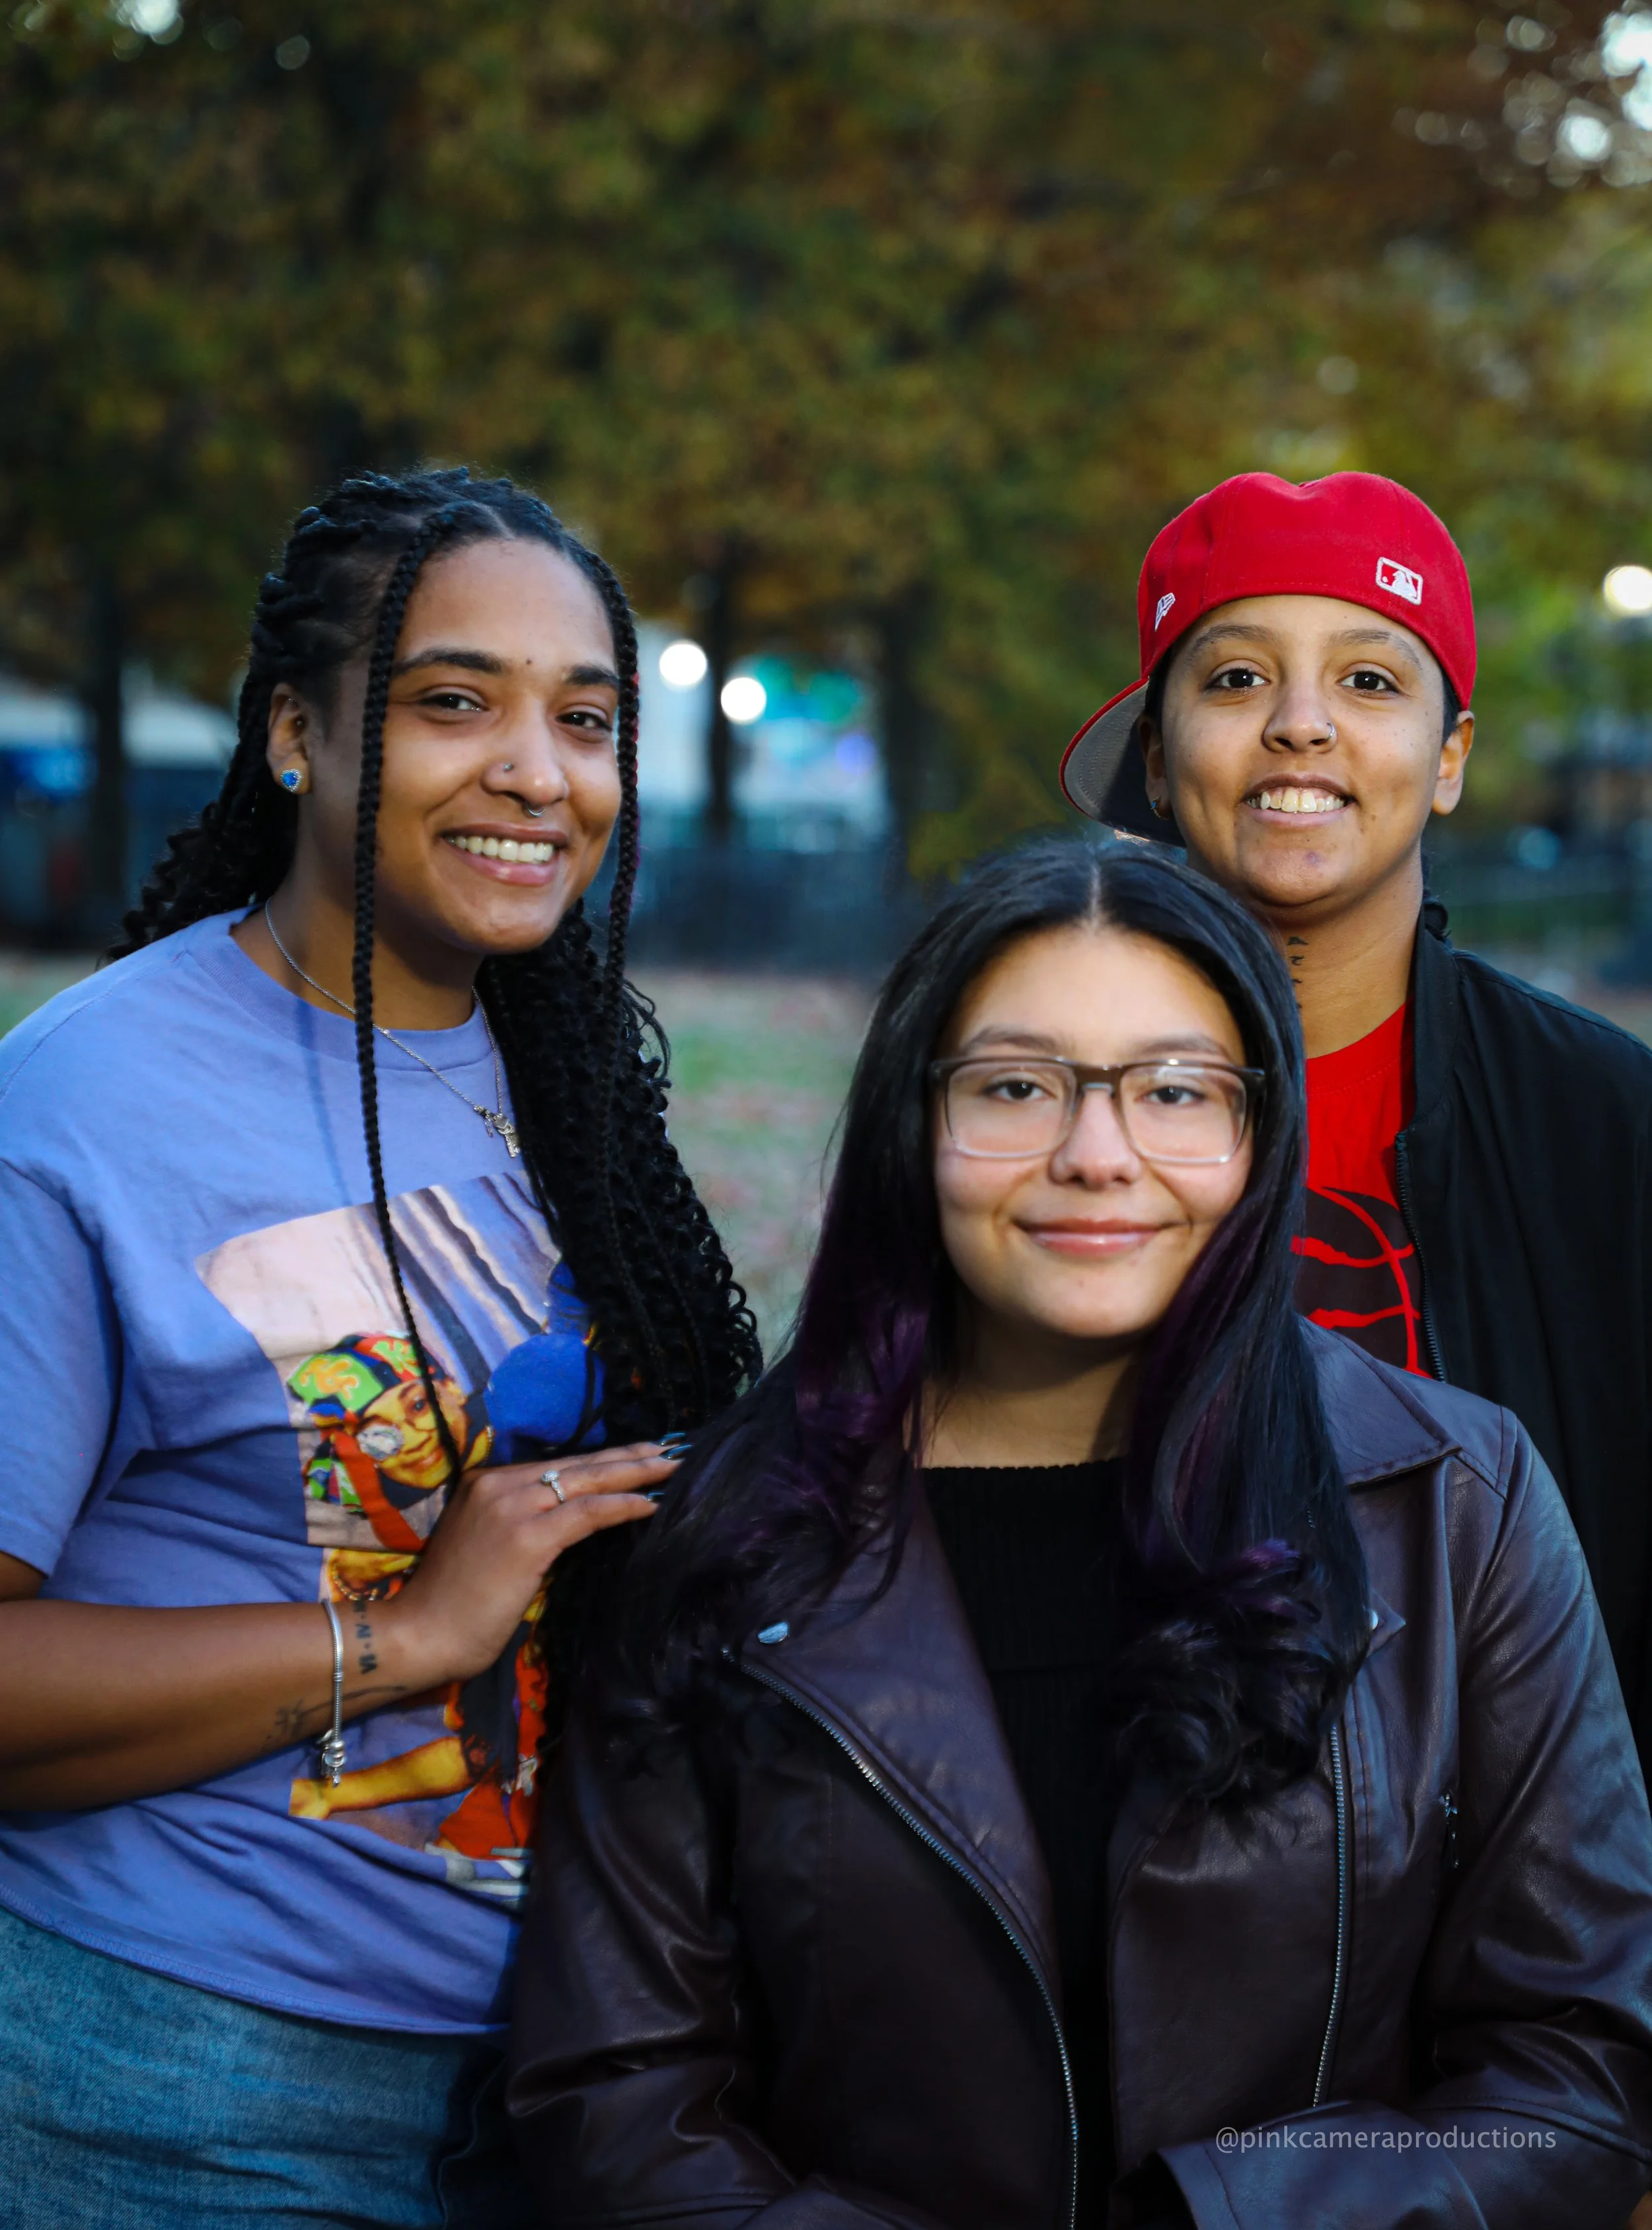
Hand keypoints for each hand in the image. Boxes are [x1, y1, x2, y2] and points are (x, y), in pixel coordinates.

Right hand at [376, 1442, 677, 1688]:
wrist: (421, 1633)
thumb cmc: (455, 1603)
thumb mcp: (488, 1545)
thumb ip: (524, 1524)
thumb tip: (574, 1519)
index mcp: (485, 1482)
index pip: (557, 1465)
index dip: (601, 1459)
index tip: (637, 1454)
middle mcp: (499, 1484)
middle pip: (578, 1464)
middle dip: (629, 1457)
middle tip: (670, 1448)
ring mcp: (513, 1506)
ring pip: (589, 1480)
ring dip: (636, 1473)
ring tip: (672, 1468)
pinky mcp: (528, 1536)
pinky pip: (588, 1513)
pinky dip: (623, 1506)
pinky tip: (651, 1504)